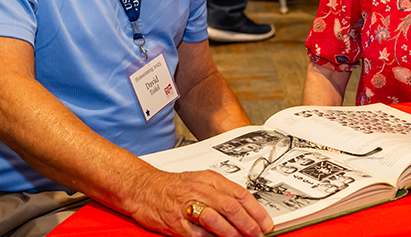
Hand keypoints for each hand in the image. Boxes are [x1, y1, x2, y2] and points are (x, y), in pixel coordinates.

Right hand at [132, 168, 272, 236]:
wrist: (144, 188)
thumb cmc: (173, 186)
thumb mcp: (201, 181)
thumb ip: (222, 193)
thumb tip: (245, 210)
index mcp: (210, 179)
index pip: (239, 193)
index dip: (256, 210)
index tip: (266, 222)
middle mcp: (200, 190)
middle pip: (231, 206)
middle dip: (248, 222)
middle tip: (258, 233)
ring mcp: (188, 205)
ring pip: (216, 218)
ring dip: (233, 231)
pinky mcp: (176, 222)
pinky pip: (197, 233)